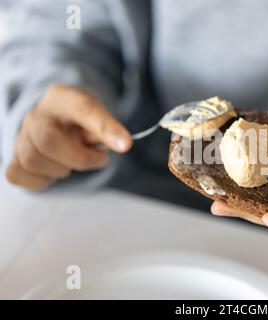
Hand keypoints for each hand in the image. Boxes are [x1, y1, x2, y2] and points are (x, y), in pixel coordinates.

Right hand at [6, 84, 131, 190]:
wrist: (58, 119)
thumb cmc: (81, 120)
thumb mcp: (100, 116)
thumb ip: (108, 128)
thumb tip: (121, 144)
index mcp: (63, 98)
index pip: (83, 109)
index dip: (104, 128)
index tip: (126, 145)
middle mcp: (37, 115)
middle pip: (48, 142)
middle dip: (79, 159)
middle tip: (99, 160)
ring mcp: (21, 135)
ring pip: (32, 161)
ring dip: (60, 170)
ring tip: (73, 163)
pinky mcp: (14, 156)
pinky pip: (18, 174)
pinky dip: (40, 181)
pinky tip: (54, 171)